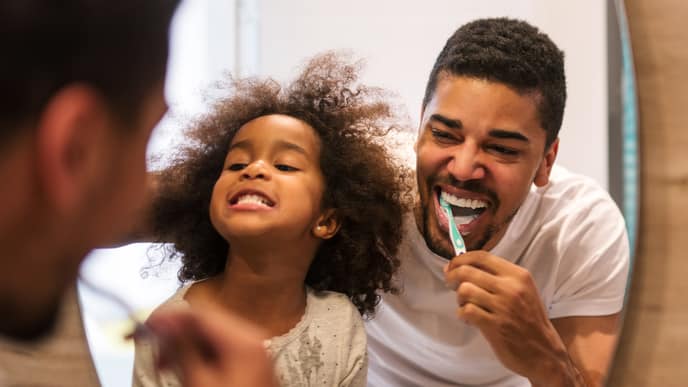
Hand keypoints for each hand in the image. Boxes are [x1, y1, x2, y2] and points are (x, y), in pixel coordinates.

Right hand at [145, 304, 276, 386]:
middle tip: (153, 353)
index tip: (145, 327)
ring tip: (164, 366)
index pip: (200, 314)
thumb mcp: (199, 381)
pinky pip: (221, 351)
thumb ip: (181, 348)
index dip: (169, 319)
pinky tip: (185, 371)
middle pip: (206, 324)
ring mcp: (253, 351)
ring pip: (211, 338)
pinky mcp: (250, 365)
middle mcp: (252, 338)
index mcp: (242, 339)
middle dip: (176, 335)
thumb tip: (163, 324)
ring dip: (186, 348)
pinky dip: (201, 357)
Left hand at [444, 251, 582, 385]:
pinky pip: (466, 311)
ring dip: (459, 298)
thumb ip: (498, 277)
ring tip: (464, 305)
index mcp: (518, 275)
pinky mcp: (494, 325)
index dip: (461, 259)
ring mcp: (502, 307)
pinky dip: (462, 314)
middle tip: (450, 283)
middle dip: (452, 276)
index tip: (452, 265)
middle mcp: (511, 288)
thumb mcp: (522, 291)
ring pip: (465, 290)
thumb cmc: (529, 320)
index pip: (482, 257)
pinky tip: (469, 319)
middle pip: (468, 271)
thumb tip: (463, 266)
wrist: (544, 351)